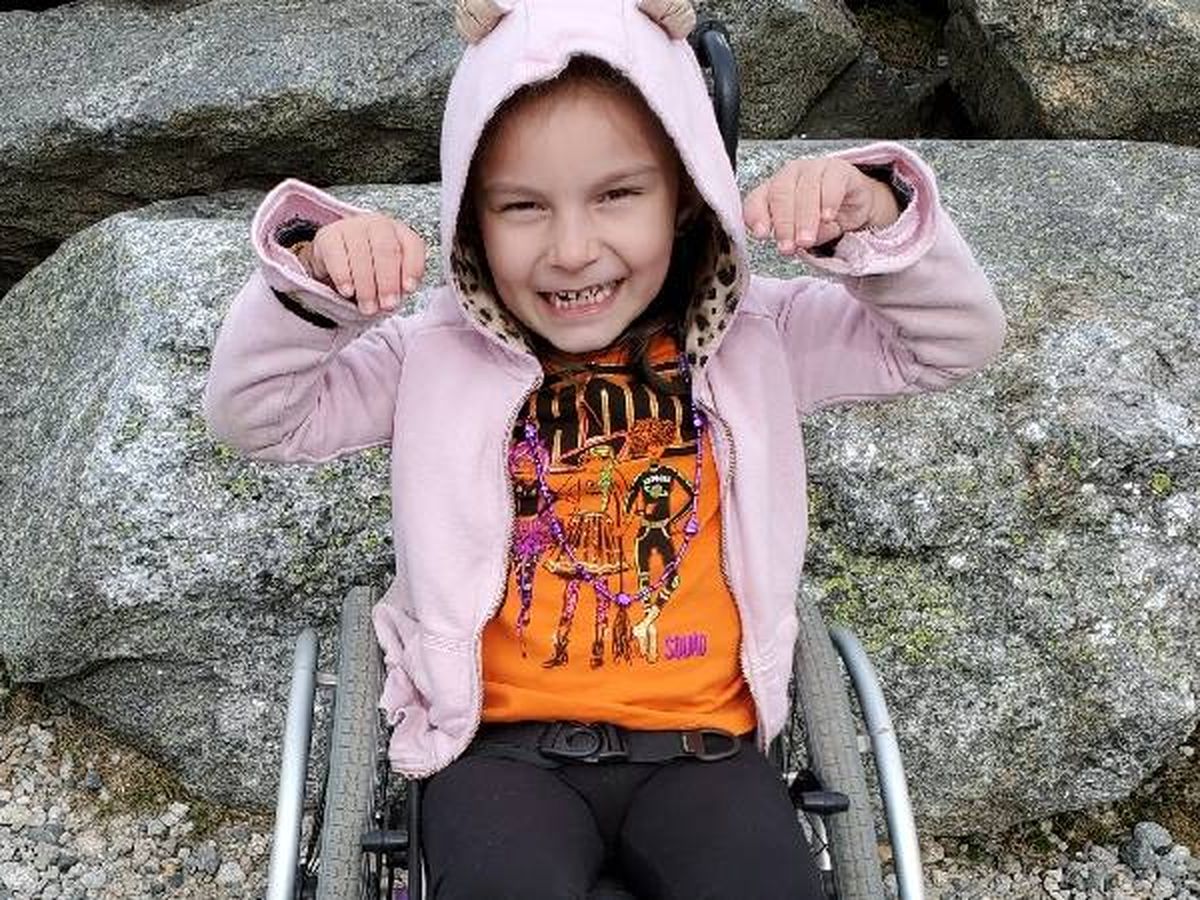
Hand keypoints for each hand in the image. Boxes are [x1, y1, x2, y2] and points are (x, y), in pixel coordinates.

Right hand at [307, 213, 426, 314]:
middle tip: (387, 305)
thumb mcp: (391, 277)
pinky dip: (343, 276)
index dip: (412, 268)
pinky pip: (336, 256)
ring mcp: (351, 226)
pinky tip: (347, 291)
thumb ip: (400, 283)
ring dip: (366, 286)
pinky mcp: (328, 236)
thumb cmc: (371, 271)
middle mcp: (377, 224)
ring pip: (361, 254)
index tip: (408, 290)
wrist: (336, 265)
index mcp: (400, 232)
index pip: (412, 245)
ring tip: (368, 307)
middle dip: (388, 282)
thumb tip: (402, 292)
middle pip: (386, 249)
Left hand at [742, 157, 900, 255]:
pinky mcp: (839, 170)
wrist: (854, 204)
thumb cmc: (821, 217)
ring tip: (806, 239)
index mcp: (773, 190)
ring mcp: (814, 168)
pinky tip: (827, 217)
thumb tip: (793, 246)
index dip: (756, 216)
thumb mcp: (801, 233)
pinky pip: (831, 183)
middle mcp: (790, 175)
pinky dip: (828, 201)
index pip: (756, 200)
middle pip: (780, 194)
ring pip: (805, 189)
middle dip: (784, 224)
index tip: (761, 235)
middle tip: (789, 247)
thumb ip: (793, 237)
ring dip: (805, 218)